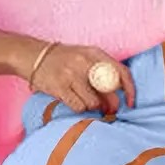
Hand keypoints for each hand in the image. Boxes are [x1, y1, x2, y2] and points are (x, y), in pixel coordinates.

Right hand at [17, 43, 134, 113]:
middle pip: (109, 91)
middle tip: (109, 110)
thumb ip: (102, 73)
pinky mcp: (60, 87)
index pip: (121, 72)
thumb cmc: (63, 60)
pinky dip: (79, 108)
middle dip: (111, 105)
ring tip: (84, 100)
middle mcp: (85, 62)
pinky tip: (74, 101)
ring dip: (91, 106)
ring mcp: (72, 74)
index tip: (131, 103)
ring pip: (93, 102)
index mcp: (95, 53)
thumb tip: (117, 100)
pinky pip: (78, 106)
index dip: (130, 90)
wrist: (33, 56)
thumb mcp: (85, 57)